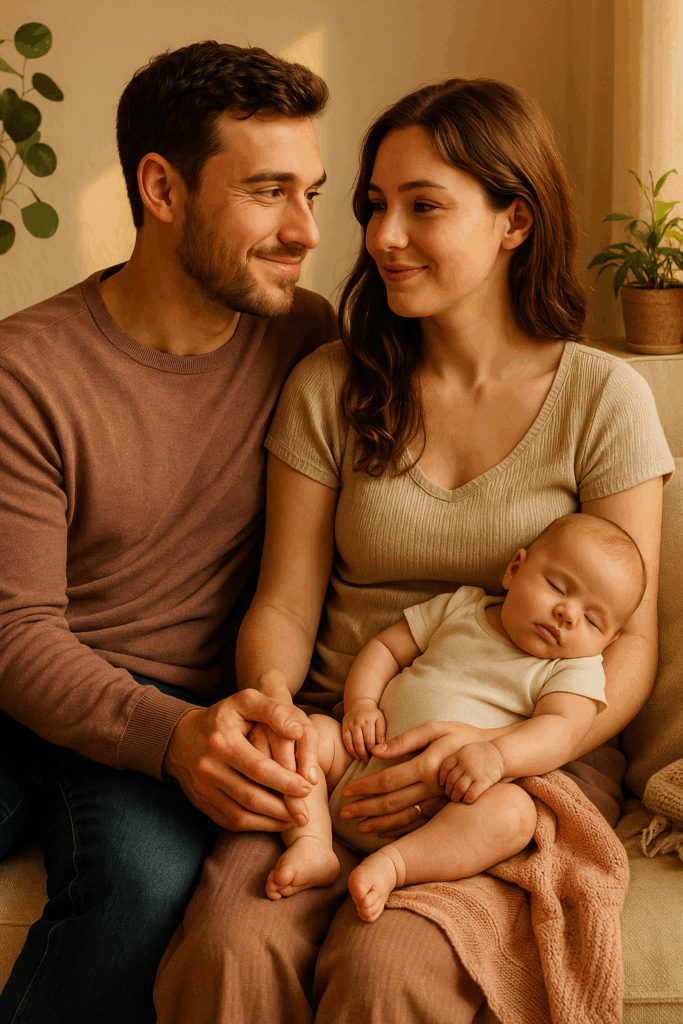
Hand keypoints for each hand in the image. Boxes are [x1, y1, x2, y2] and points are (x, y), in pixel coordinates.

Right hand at [164, 689, 316, 832]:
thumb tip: (299, 730)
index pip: (259, 768)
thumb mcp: (245, 702)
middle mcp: (209, 768)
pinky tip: (275, 821)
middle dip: (283, 807)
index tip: (308, 787)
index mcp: (222, 741)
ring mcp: (203, 789)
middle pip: (251, 796)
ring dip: (272, 821)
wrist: (180, 737)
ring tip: (295, 819)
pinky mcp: (202, 803)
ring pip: (241, 815)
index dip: (286, 781)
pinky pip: (231, 822)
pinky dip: (256, 826)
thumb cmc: (223, 717)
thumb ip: (274, 710)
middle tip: (306, 811)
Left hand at [338, 719, 483, 836]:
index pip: (387, 780)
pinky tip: (384, 832)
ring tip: (359, 828)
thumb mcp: (434, 729)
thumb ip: (405, 739)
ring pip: (404, 818)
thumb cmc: (460, 736)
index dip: (365, 787)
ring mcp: (440, 802)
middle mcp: (431, 788)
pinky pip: (418, 824)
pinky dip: (399, 830)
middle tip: (343, 814)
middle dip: (365, 809)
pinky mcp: (446, 809)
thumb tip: (376, 751)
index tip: (346, 792)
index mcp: (426, 766)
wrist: (493, 755)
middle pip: (392, 803)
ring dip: (379, 824)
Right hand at [342, 700, 385, 760]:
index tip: (376, 755)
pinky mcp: (344, 727)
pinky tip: (355, 755)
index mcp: (369, 720)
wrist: (359, 704)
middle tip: (368, 759)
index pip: (370, 740)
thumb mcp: (380, 720)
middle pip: (360, 743)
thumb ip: (381, 732)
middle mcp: (358, 722)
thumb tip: (381, 746)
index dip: (373, 750)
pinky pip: (346, 741)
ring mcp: (349, 724)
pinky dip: (350, 750)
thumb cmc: (372, 715)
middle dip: (364, 754)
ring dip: (357, 753)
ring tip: (362, 759)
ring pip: (352, 743)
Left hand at [439, 741, 504, 802]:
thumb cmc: (482, 754)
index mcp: (460, 754)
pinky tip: (466, 801)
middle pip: (451, 780)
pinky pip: (471, 794)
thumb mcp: (466, 750)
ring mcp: (475, 772)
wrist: (501, 753)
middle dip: (448, 790)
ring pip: (459, 788)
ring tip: (456, 799)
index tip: (443, 784)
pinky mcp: (484, 781)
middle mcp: (466, 763)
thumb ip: (456, 759)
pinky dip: (466, 799)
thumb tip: (444, 775)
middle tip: (449, 794)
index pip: (445, 768)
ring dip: (455, 796)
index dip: (442, 778)